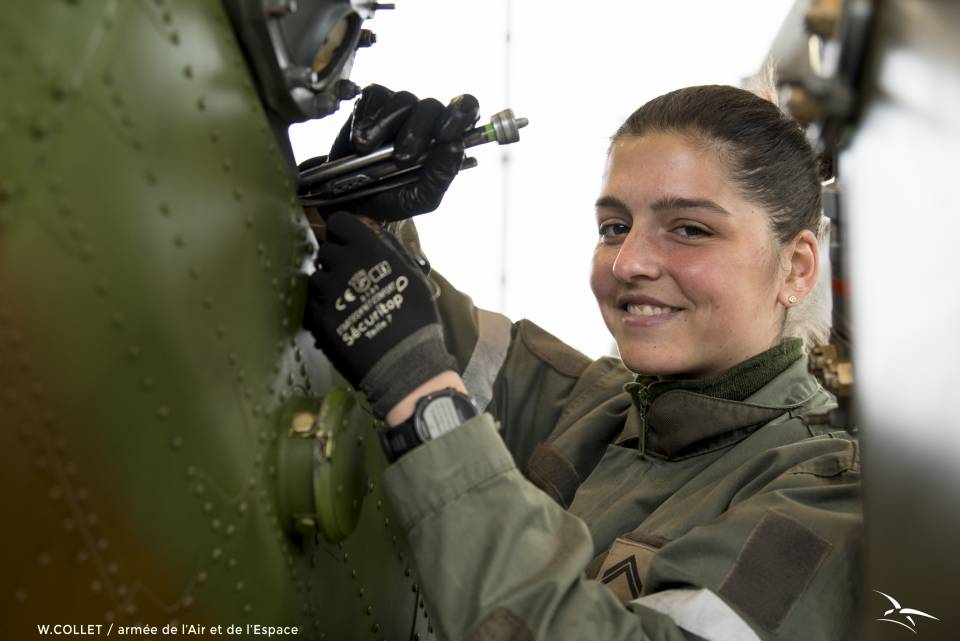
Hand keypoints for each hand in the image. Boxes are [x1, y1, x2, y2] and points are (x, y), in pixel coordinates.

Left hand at [303, 212, 456, 416]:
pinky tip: (339, 318)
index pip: (339, 222)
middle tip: (352, 277)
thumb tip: (372, 230)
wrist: (405, 362)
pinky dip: (322, 308)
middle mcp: (341, 265)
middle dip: (337, 260)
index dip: (344, 232)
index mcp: (367, 249)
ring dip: (328, 285)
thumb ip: (389, 248)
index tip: (352, 244)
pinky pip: (311, 303)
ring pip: (316, 277)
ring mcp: (326, 292)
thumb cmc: (417, 317)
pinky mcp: (317, 317)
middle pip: (326, 250)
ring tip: (345, 301)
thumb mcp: (412, 275)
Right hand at [317, 84, 479, 220]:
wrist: (353, 202)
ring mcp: (400, 108)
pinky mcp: (373, 102)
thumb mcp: (421, 197)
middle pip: (431, 106)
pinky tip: (358, 141)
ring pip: (403, 99)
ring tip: (368, 152)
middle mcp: (426, 118)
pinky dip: (366, 119)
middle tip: (402, 158)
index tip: (443, 135)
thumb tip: (455, 147)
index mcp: (446, 137)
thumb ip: (440, 176)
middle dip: (417, 132)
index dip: (460, 115)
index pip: (467, 109)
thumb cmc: (393, 196)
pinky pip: (375, 96)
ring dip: (385, 126)